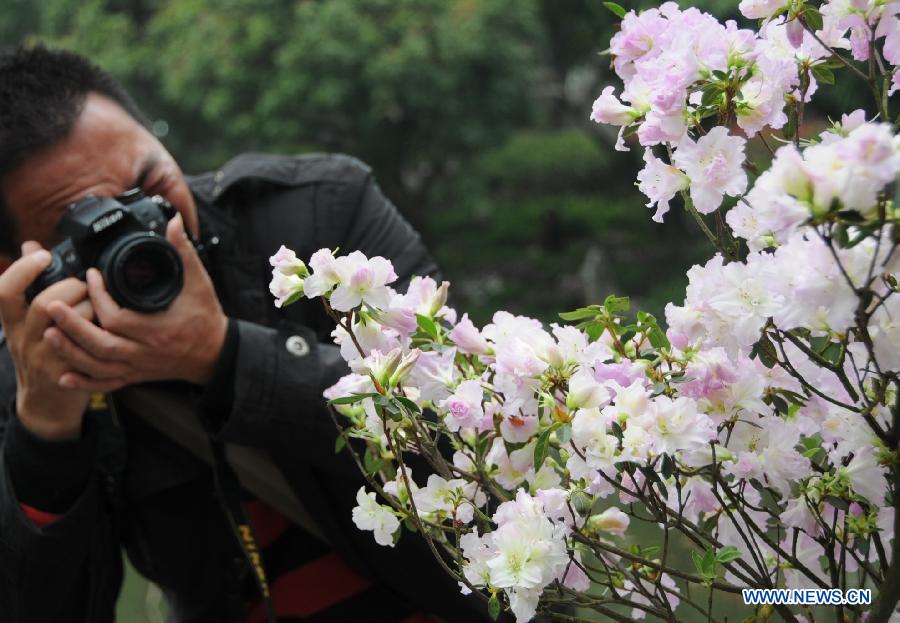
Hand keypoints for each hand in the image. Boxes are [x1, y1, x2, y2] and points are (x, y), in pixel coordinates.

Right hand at [0, 243, 95, 440]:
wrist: (45, 405)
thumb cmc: (42, 352)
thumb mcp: (27, 321)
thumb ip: (31, 283)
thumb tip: (30, 246)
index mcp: (14, 322)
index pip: (4, 291)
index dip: (21, 270)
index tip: (42, 254)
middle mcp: (25, 339)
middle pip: (44, 305)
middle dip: (71, 288)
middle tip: (87, 284)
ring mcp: (45, 358)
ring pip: (67, 326)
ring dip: (89, 308)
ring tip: (100, 304)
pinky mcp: (66, 374)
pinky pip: (85, 348)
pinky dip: (99, 333)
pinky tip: (109, 327)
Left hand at [44, 214, 228, 390]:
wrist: (216, 353)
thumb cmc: (206, 317)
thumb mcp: (199, 282)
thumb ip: (184, 251)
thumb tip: (174, 222)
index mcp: (158, 329)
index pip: (118, 317)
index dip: (98, 297)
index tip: (90, 276)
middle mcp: (146, 351)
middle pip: (100, 344)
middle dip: (73, 326)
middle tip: (52, 306)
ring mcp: (140, 366)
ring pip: (98, 366)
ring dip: (71, 351)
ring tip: (49, 332)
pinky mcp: (137, 375)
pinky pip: (107, 383)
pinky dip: (85, 382)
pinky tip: (64, 375)